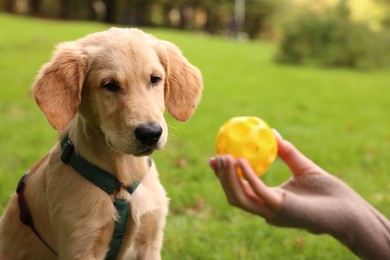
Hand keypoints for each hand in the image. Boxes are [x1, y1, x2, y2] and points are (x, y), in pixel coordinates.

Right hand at [209, 130, 325, 219]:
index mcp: (269, 199)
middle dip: (221, 178)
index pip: (241, 188)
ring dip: (228, 178)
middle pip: (234, 194)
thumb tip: (273, 132)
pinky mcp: (280, 209)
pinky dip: (247, 177)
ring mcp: (271, 211)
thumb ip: (287, 152)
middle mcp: (266, 208)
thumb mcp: (303, 166)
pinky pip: (258, 192)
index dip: (226, 176)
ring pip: (239, 197)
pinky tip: (241, 161)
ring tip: (223, 157)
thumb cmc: (328, 191)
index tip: (217, 157)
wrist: (347, 209)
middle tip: (214, 157)